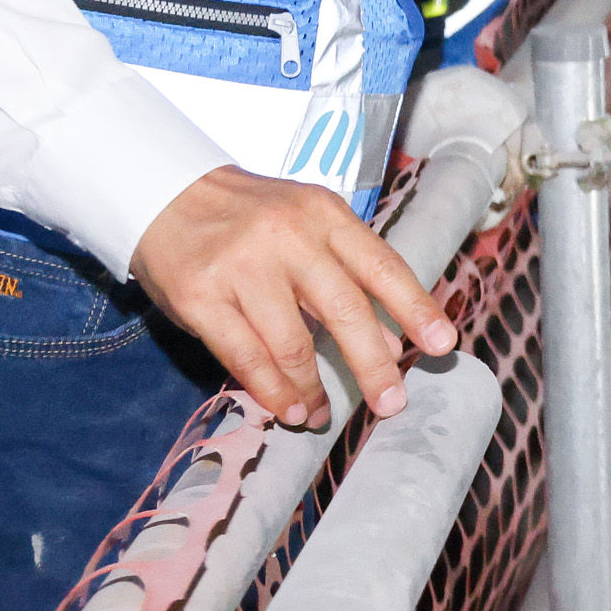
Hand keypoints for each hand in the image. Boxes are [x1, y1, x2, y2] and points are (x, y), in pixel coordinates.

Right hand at [128, 167, 457, 427]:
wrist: (166, 194)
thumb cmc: (250, 219)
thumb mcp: (307, 227)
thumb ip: (348, 276)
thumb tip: (393, 343)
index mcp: (323, 215)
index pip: (381, 265)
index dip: (415, 307)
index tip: (444, 343)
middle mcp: (287, 237)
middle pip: (344, 310)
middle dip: (374, 365)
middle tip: (392, 403)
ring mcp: (241, 266)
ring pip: (292, 343)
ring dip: (314, 389)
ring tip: (322, 415)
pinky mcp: (201, 296)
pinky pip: (246, 356)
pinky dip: (272, 390)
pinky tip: (288, 408)